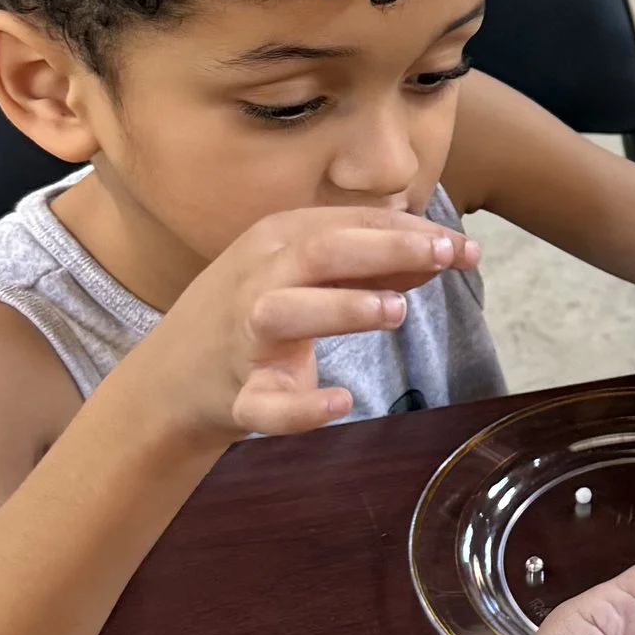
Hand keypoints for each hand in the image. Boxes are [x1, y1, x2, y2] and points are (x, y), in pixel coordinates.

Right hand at [155, 207, 480, 443]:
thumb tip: (442, 252)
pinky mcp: (239, 396)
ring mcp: (244, 339)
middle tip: (445, 256)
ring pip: (286, 314)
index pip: (348, 225)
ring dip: (341, 308)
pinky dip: (302, 408)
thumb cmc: (254, 312)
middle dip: (385, 250)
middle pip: (319, 252)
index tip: (463, 246)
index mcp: (276, 242)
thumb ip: (372, 264)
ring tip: (397, 310)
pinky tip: (340, 403)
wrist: (171, 381)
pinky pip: (267, 405)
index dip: (409, 233)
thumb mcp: (306, 273)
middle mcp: (257, 281)